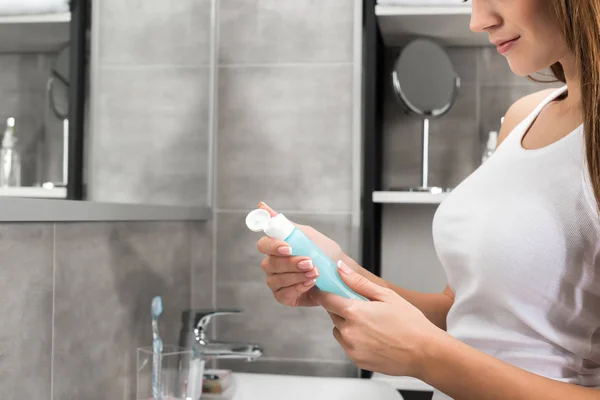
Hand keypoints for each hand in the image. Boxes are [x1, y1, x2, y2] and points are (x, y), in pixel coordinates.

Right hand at [256, 202, 343, 306]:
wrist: (341, 272)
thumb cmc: (324, 252)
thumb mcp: (307, 234)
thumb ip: (284, 224)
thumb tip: (261, 206)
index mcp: (276, 247)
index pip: (263, 245)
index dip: (273, 246)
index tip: (289, 247)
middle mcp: (273, 264)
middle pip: (270, 264)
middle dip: (291, 263)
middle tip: (310, 261)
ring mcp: (276, 281)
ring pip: (275, 280)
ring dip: (296, 276)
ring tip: (315, 272)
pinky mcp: (283, 296)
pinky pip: (282, 294)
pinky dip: (297, 288)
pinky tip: (309, 283)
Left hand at [309, 260, 445, 377]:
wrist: (424, 353)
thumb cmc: (410, 323)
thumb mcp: (386, 296)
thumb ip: (359, 282)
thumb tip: (341, 269)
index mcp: (354, 312)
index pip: (326, 299)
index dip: (324, 293)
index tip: (325, 290)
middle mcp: (348, 332)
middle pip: (333, 314)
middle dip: (342, 308)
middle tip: (363, 307)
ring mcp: (351, 348)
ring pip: (339, 331)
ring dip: (347, 325)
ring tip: (371, 325)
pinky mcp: (357, 360)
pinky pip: (347, 345)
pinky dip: (355, 340)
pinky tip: (374, 338)